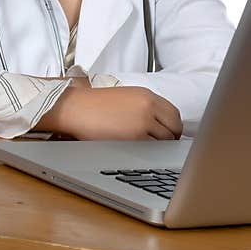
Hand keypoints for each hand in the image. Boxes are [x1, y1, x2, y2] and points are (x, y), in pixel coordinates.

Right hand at [38, 85, 181, 140]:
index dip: (173, 128)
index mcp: (147, 95)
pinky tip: (138, 152)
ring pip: (164, 142)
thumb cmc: (95, 105)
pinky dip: (148, 154)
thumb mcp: (126, 97)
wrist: (76, 108)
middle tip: (161, 146)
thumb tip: (161, 124)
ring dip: (159, 148)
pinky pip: (152, 151)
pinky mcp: (135, 138)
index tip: (170, 134)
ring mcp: (143, 122)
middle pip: (174, 129)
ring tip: (145, 149)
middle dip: (170, 139)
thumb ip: (146, 106)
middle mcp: (148, 107)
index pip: (174, 114)